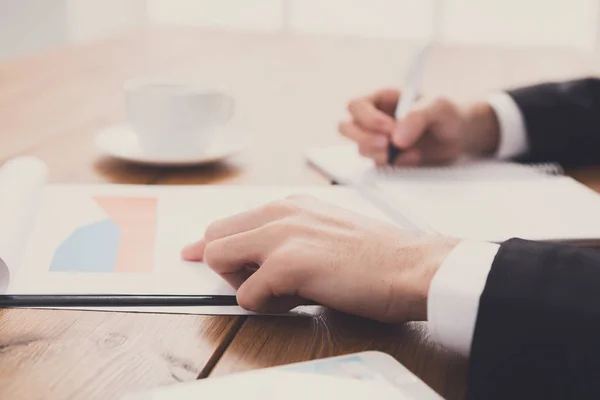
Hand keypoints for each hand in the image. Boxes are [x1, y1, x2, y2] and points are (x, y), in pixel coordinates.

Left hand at [181, 195, 459, 322]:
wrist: (410, 266)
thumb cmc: (376, 256)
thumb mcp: (325, 232)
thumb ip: (290, 239)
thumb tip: (260, 264)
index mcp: (290, 204)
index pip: (231, 222)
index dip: (212, 244)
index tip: (197, 254)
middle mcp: (280, 212)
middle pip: (215, 236)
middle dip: (225, 265)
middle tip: (251, 282)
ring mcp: (281, 235)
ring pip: (218, 258)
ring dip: (240, 283)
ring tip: (278, 292)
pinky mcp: (287, 264)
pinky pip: (246, 294)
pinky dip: (263, 305)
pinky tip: (294, 301)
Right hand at [338, 88, 499, 165]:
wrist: (461, 135)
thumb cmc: (448, 113)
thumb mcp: (439, 106)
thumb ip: (418, 115)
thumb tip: (397, 137)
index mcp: (381, 99)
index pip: (356, 106)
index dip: (367, 118)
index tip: (389, 128)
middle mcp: (375, 120)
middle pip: (346, 128)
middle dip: (363, 138)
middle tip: (386, 145)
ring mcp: (379, 141)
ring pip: (360, 149)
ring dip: (378, 153)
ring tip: (406, 151)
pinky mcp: (388, 159)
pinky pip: (378, 166)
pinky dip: (395, 165)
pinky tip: (414, 158)